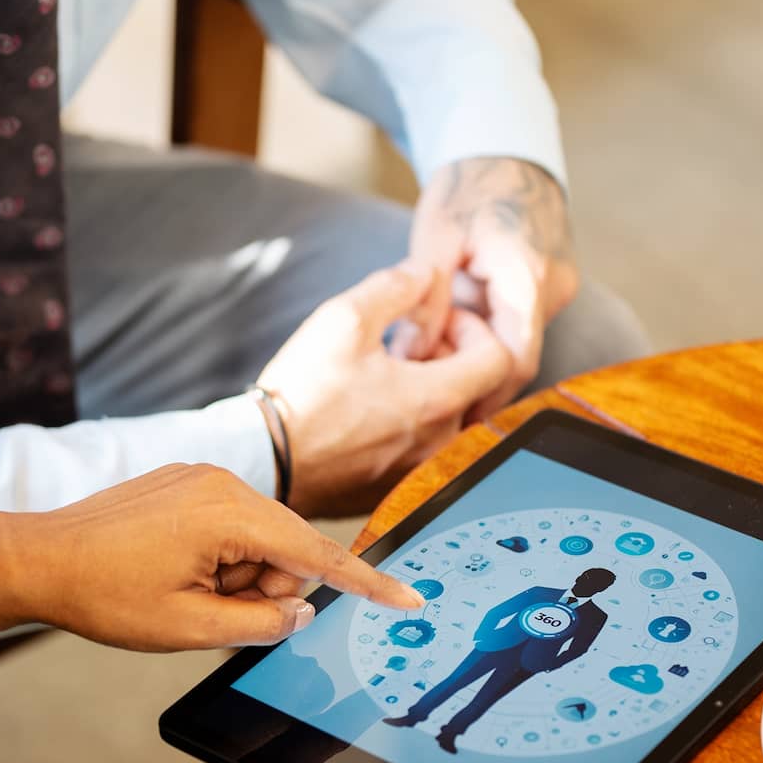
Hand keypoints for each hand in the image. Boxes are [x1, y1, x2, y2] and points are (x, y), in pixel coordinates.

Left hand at [0, 465, 423, 651]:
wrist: (35, 559)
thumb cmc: (104, 595)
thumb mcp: (189, 628)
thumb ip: (261, 622)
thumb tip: (300, 610)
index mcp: (229, 514)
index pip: (319, 553)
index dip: (366, 583)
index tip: (409, 599)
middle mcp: (222, 482)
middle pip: (287, 547)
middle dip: (263, 587)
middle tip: (207, 609)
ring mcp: (200, 477)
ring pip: (258, 540)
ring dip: (235, 575)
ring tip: (181, 590)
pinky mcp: (183, 482)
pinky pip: (229, 526)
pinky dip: (218, 557)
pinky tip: (174, 571)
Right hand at [256, 264, 513, 516]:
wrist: (263, 458)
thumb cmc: (302, 392)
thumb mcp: (343, 318)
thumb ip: (395, 285)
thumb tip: (427, 271)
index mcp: (436, 400)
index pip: (500, 358)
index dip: (475, 329)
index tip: (437, 323)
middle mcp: (438, 442)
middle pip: (475, 389)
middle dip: (450, 357)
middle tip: (406, 344)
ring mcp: (418, 471)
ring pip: (449, 420)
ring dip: (431, 390)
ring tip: (386, 377)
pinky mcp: (395, 490)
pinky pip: (422, 450)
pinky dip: (411, 424)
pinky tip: (370, 411)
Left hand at [401, 157, 579, 420]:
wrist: (505, 148)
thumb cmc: (468, 186)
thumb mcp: (435, 238)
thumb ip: (426, 300)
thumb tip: (414, 355)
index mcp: (527, 277)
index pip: (516, 360)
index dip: (485, 396)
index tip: (454, 420)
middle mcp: (554, 288)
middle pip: (518, 355)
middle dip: (474, 374)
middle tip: (428, 383)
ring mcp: (557, 286)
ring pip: (518, 340)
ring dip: (479, 351)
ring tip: (434, 346)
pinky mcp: (550, 283)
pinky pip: (520, 322)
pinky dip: (489, 331)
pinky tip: (454, 326)